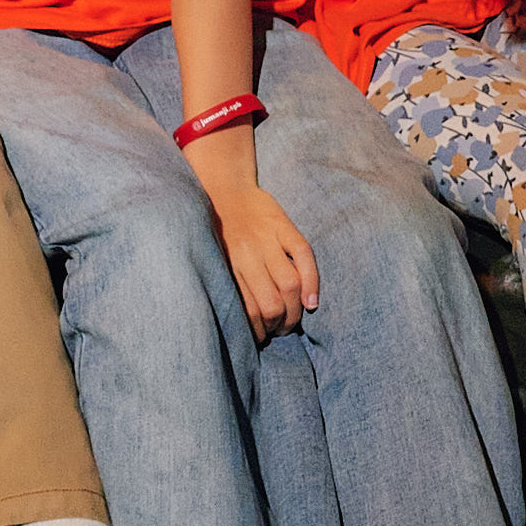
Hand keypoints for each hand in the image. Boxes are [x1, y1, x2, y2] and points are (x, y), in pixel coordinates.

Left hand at [199, 169, 318, 338]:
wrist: (223, 187)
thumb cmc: (215, 230)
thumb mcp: (213, 257)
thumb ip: (228, 284)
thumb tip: (241, 322)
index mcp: (228, 266)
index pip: (248, 311)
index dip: (258, 331)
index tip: (261, 338)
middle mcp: (247, 254)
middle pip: (271, 302)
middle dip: (279, 325)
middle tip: (279, 331)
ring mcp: (267, 239)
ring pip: (289, 284)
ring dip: (295, 311)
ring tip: (292, 321)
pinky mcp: (283, 225)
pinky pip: (304, 255)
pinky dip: (312, 281)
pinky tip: (311, 301)